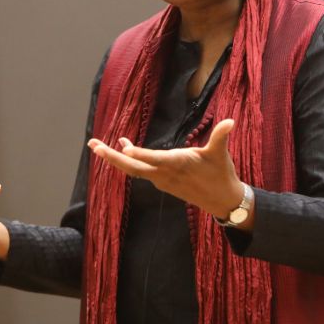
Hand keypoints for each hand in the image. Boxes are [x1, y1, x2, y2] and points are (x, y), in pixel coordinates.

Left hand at [87, 119, 251, 228]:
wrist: (223, 201)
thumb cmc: (221, 174)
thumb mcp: (220, 154)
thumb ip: (220, 136)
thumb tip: (231, 121)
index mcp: (178, 164)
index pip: (154, 159)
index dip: (139, 154)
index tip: (124, 148)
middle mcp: (165, 174)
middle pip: (132, 167)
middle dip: (111, 157)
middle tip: (93, 145)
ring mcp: (161, 180)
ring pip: (134, 170)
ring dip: (116, 158)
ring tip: (98, 145)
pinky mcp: (163, 183)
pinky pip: (141, 171)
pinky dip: (130, 161)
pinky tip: (125, 149)